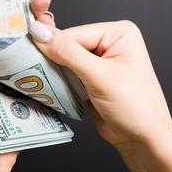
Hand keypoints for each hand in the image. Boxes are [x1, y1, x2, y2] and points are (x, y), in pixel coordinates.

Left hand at [0, 0, 53, 171]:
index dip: (4, 11)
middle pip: (17, 40)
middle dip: (31, 21)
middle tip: (42, 6)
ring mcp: (16, 84)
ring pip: (33, 57)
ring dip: (45, 41)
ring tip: (54, 25)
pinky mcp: (30, 100)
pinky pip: (43, 81)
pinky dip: (52, 69)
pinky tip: (61, 54)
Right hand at [29, 1, 171, 171]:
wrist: (141, 139)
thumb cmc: (135, 106)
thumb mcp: (100, 76)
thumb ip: (68, 53)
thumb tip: (40, 33)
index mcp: (118, 33)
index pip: (75, 33)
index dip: (52, 44)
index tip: (30, 54)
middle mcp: (108, 43)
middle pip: (68, 45)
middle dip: (53, 59)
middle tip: (33, 70)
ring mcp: (98, 62)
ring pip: (65, 60)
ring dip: (54, 71)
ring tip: (42, 80)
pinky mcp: (90, 78)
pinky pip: (67, 74)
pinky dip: (58, 80)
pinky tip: (51, 86)